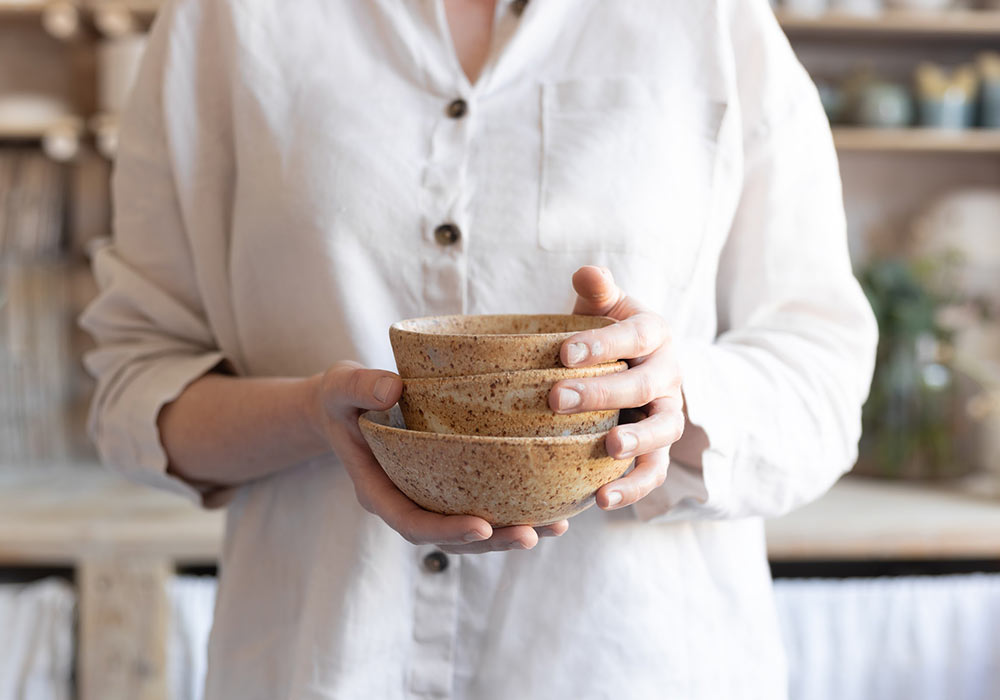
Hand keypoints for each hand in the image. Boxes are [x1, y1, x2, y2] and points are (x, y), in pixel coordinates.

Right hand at [310, 361, 568, 552]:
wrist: (345, 407)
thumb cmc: (343, 399)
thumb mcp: (341, 386)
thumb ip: (361, 386)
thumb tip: (394, 388)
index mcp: (377, 491)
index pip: (411, 523)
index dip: (445, 531)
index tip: (481, 526)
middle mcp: (406, 503)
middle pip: (450, 538)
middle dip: (491, 541)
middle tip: (531, 534)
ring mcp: (429, 499)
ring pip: (471, 530)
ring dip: (511, 532)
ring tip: (555, 527)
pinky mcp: (448, 488)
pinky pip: (482, 506)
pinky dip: (515, 509)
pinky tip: (553, 504)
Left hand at [549, 266, 684, 510]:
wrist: (630, 367)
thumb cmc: (606, 333)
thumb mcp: (603, 307)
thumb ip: (597, 291)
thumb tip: (588, 272)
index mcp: (655, 334)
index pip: (635, 336)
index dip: (603, 343)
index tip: (563, 353)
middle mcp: (669, 375)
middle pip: (644, 386)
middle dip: (603, 393)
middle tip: (557, 400)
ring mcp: (667, 414)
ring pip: (662, 432)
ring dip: (637, 443)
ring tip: (608, 449)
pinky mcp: (658, 450)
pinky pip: (654, 471)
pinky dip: (634, 487)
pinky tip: (603, 499)